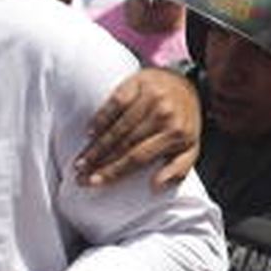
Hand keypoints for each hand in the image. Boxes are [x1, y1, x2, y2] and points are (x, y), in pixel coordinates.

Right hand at [78, 69, 200, 189]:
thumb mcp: (190, 147)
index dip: (114, 171)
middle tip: (80, 175)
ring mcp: (151, 97)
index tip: (94, 182)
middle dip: (99, 162)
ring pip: (117, 126)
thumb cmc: (182, 120)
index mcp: (177, 133)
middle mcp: (164, 114)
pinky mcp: (139, 83)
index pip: (139, 157)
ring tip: (81, 160)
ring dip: (96, 146)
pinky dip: (100, 119)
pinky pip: (114, 103)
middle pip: (124, 143)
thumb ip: (178, 170)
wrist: (184, 84)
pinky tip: (89, 132)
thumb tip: (156, 186)